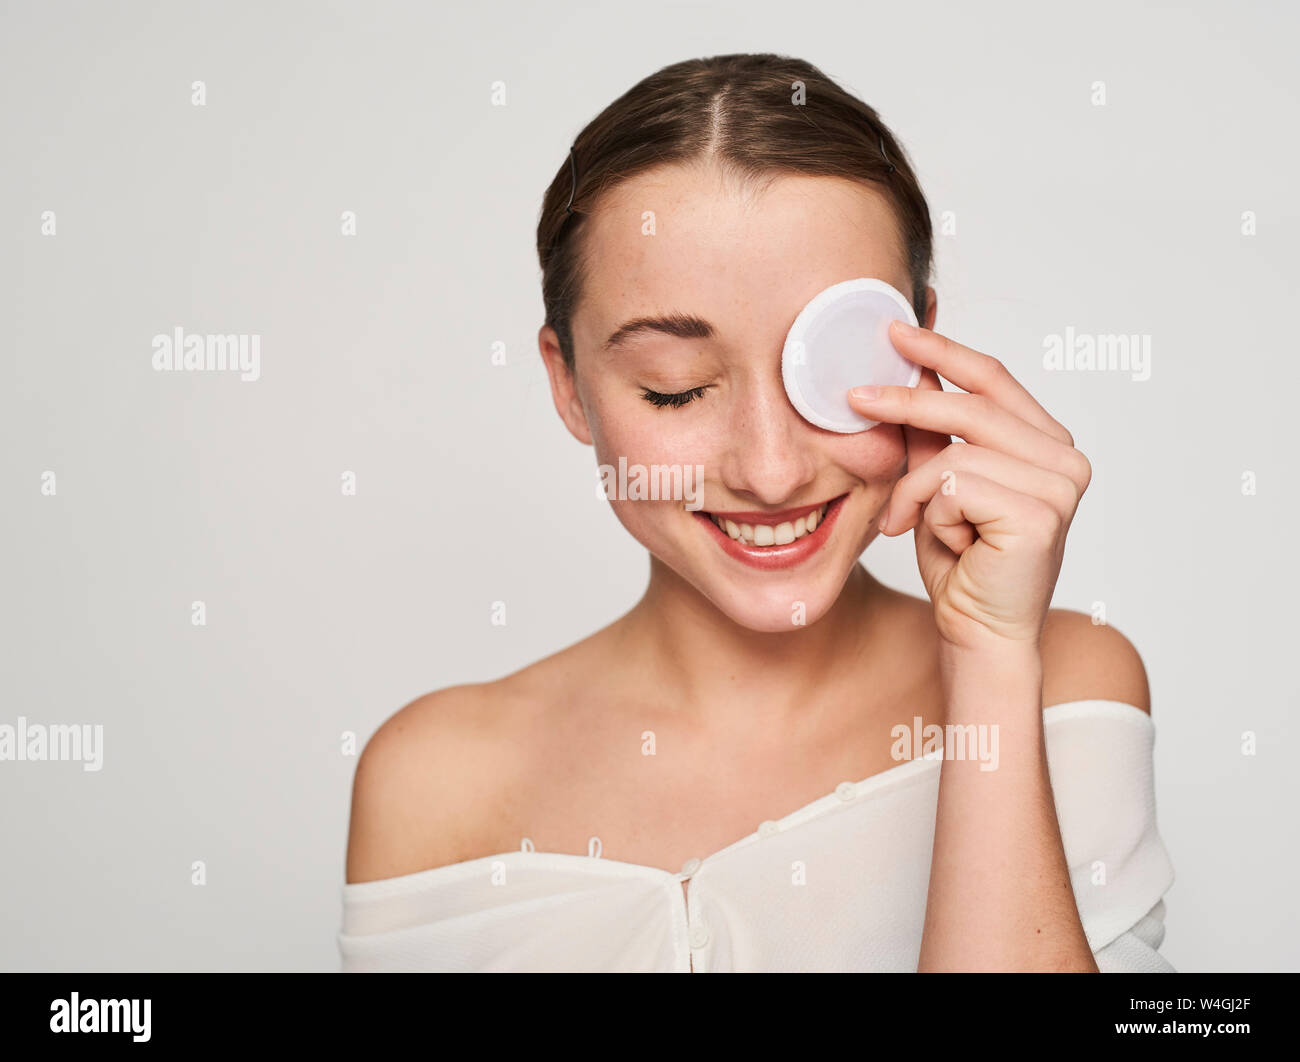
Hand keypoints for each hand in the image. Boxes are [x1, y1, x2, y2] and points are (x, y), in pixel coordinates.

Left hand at [847, 321, 1091, 650]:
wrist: (978, 632)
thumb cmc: (960, 562)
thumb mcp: (938, 483)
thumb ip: (932, 432)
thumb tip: (908, 368)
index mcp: (1048, 443)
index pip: (993, 378)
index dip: (943, 351)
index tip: (895, 330)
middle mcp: (1065, 459)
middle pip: (971, 404)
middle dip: (905, 401)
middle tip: (853, 399)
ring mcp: (1060, 486)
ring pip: (954, 452)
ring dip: (914, 489)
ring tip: (907, 522)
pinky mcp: (1040, 514)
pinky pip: (953, 486)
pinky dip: (927, 513)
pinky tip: (943, 543)